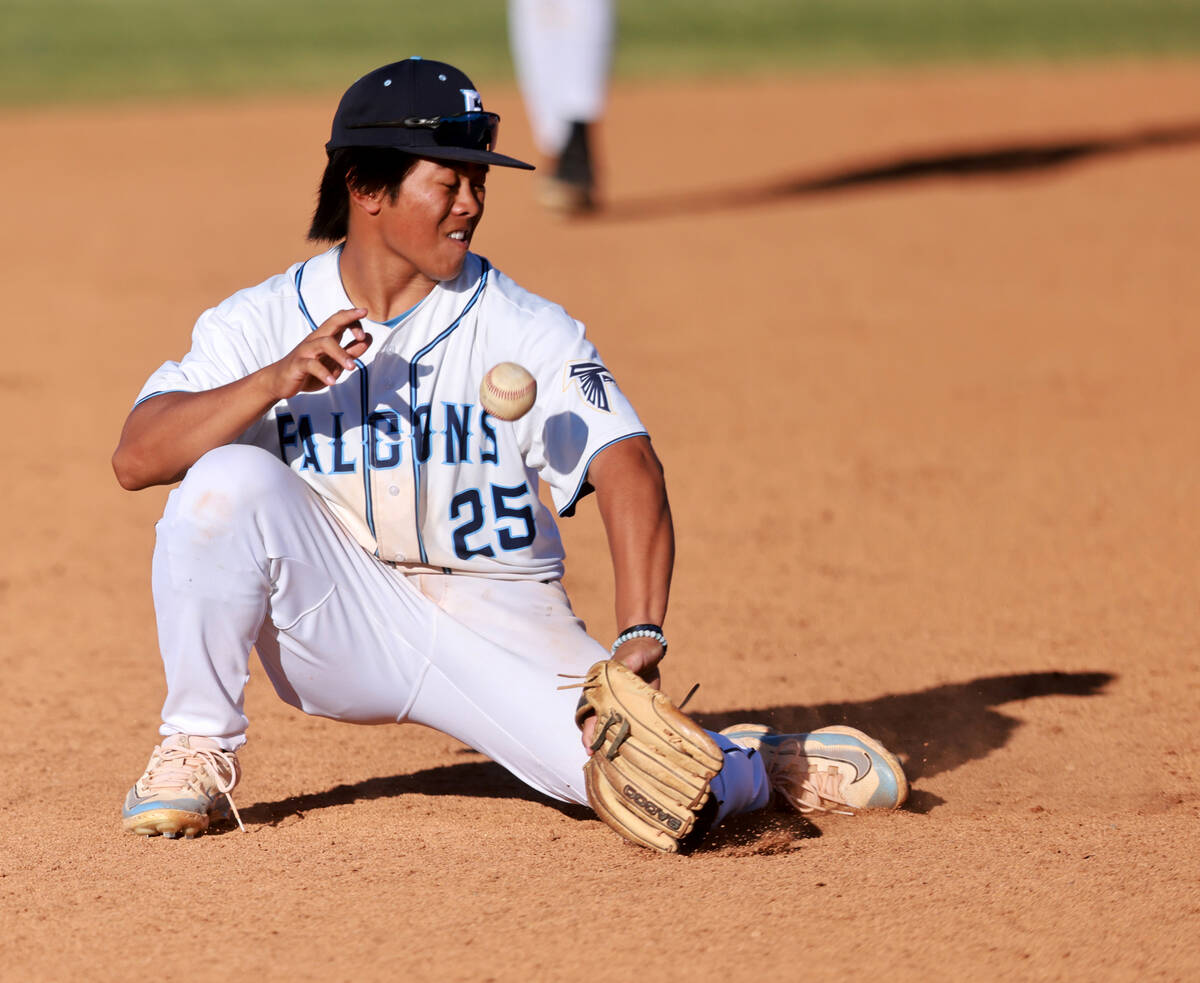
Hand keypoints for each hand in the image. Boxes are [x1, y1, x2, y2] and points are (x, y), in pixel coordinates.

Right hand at [265, 308, 372, 397]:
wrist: (279, 381)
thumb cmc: (308, 370)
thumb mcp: (334, 362)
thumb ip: (350, 351)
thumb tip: (367, 339)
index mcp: (324, 337)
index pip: (340, 320)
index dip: (354, 319)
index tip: (365, 326)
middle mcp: (315, 340)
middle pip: (332, 323)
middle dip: (348, 321)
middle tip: (362, 334)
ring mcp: (306, 351)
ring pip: (324, 343)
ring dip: (341, 354)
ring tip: (352, 367)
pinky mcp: (297, 364)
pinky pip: (311, 365)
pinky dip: (324, 373)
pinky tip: (332, 381)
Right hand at [580, 637, 664, 752]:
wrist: (649, 649)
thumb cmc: (637, 652)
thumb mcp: (633, 657)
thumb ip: (630, 663)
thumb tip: (628, 667)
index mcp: (600, 690)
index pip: (591, 714)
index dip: (589, 732)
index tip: (590, 748)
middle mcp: (607, 701)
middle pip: (598, 727)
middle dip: (597, 744)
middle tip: (600, 761)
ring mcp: (621, 707)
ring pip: (612, 730)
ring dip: (612, 745)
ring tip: (613, 765)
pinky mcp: (636, 710)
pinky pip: (630, 728)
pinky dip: (630, 740)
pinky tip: (634, 754)